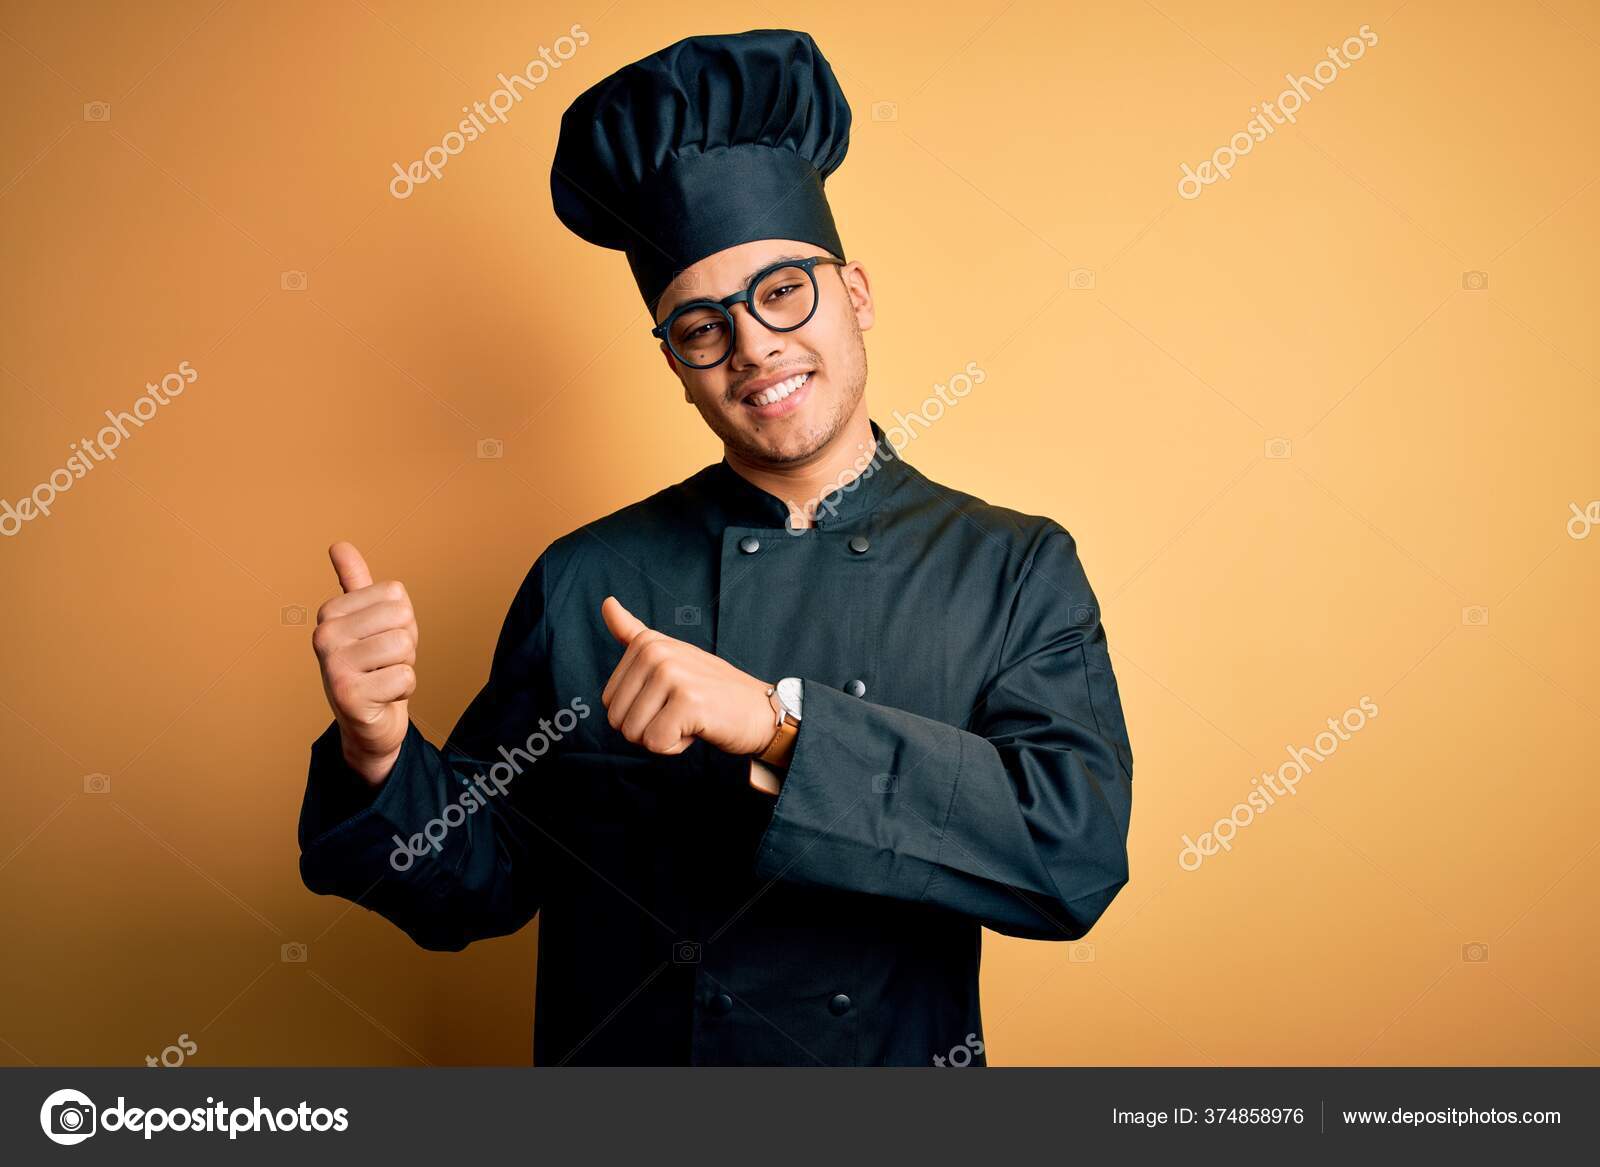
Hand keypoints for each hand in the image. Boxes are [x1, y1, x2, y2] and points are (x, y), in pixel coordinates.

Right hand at [311, 541, 417, 784]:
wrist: (368, 722)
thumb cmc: (372, 665)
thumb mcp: (367, 621)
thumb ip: (354, 583)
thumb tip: (339, 545)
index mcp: (330, 612)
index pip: (396, 595)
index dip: (401, 620)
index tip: (381, 640)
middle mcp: (323, 636)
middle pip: (402, 618)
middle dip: (406, 643)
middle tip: (384, 662)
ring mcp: (332, 666)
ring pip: (404, 646)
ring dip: (404, 667)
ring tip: (382, 678)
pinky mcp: (348, 695)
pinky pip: (404, 677)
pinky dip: (402, 691)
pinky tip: (381, 698)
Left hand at [599, 596, 776, 756]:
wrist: (759, 710)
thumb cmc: (711, 689)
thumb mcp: (671, 654)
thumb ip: (633, 633)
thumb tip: (606, 602)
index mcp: (647, 643)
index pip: (609, 700)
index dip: (639, 711)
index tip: (669, 698)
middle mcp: (656, 653)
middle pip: (618, 720)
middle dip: (648, 727)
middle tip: (681, 711)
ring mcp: (672, 676)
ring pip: (634, 734)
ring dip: (663, 737)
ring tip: (690, 717)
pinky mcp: (687, 702)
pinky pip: (656, 744)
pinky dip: (676, 746)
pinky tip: (698, 728)